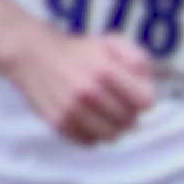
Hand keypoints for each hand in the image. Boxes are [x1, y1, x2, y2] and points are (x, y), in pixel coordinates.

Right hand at [4, 31, 155, 145]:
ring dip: (115, 128)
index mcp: (105, 70)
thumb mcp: (113, 42)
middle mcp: (88, 92)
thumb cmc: (80, 49)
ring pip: (110, 136)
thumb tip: (150, 84)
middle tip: (123, 105)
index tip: (138, 95)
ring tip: (110, 115)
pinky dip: (95, 135)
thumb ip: (138, 59)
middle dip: (131, 114)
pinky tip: (92, 120)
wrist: (34, 55)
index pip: (144, 102)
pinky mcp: (57, 123)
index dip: (145, 99)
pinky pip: (88, 142)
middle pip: (129, 121)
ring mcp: (71, 110)